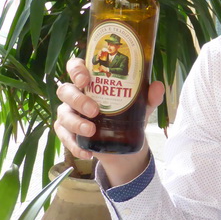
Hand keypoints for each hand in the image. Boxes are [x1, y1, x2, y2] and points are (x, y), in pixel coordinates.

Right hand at [54, 57, 165, 181]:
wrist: (126, 143)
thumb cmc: (129, 113)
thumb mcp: (142, 105)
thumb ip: (150, 96)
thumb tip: (158, 86)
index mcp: (91, 81)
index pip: (76, 67)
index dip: (76, 70)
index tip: (85, 79)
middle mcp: (76, 95)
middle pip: (65, 90)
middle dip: (78, 100)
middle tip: (94, 110)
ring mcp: (69, 113)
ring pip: (62, 114)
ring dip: (75, 122)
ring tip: (91, 131)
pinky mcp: (68, 133)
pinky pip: (65, 137)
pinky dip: (73, 145)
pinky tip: (86, 152)